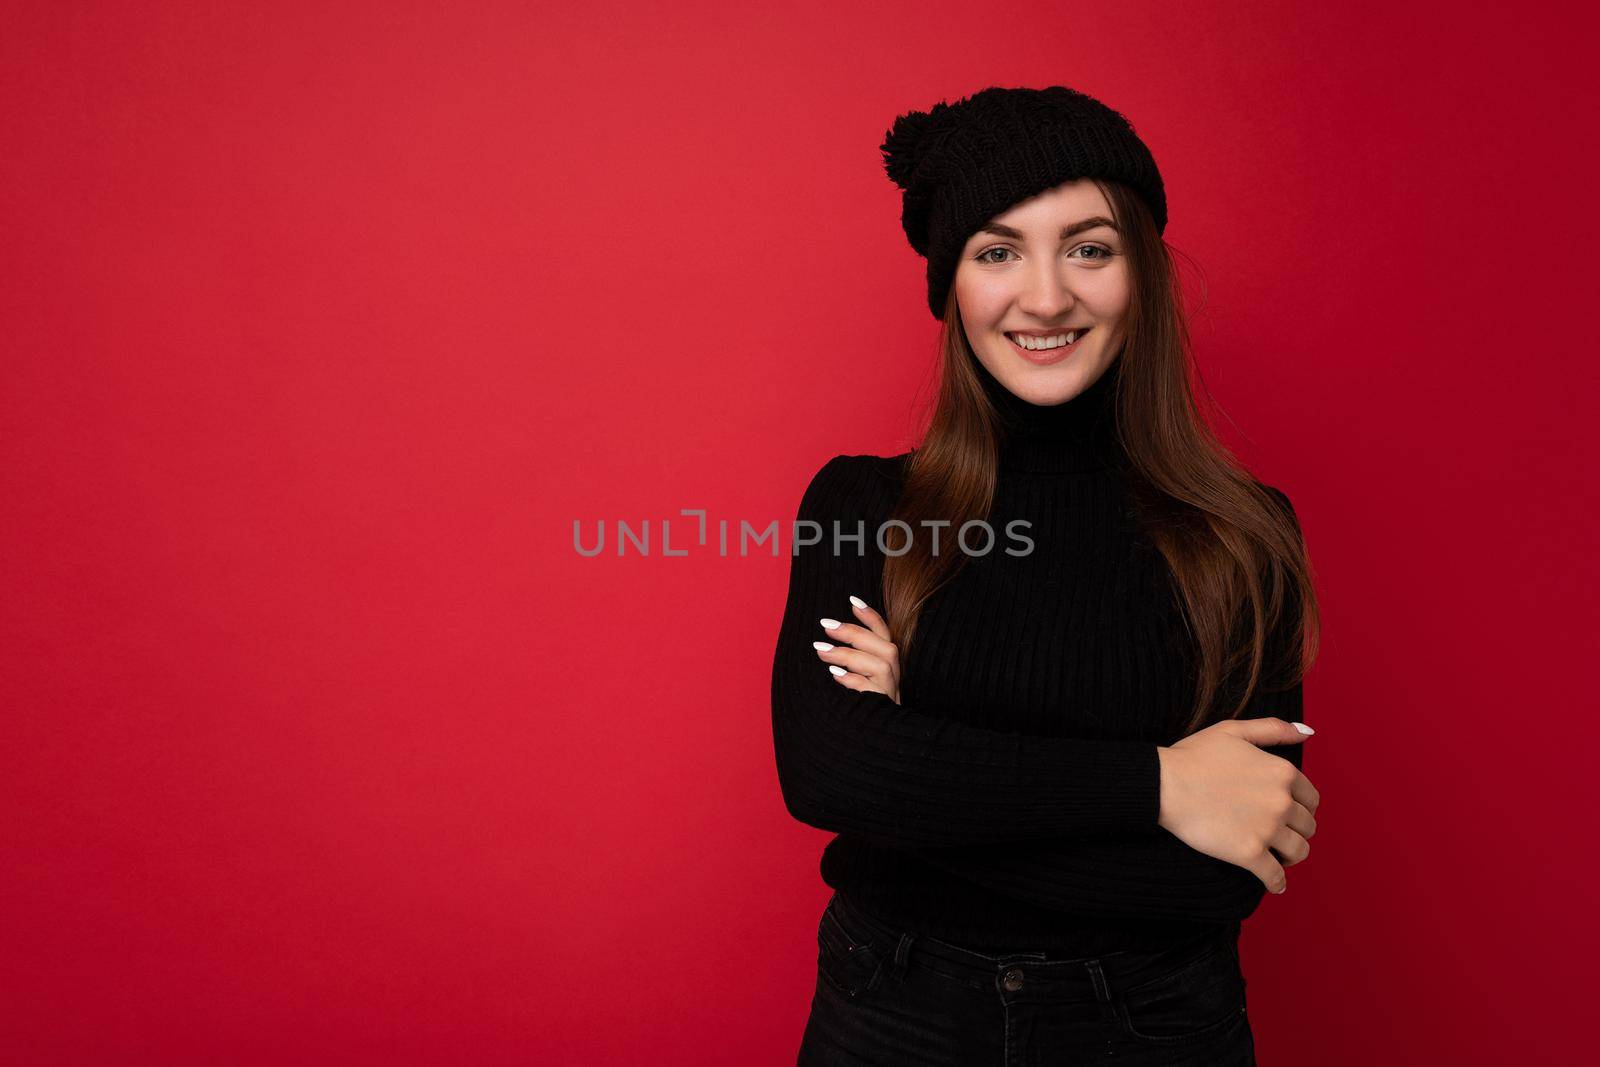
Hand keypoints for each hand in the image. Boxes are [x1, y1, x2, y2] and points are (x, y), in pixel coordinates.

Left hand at [815, 595, 900, 703]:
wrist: (864, 757)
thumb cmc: (852, 710)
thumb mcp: (854, 683)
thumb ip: (848, 663)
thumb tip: (827, 637)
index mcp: (888, 671)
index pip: (886, 638)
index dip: (872, 618)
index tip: (852, 601)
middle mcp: (894, 682)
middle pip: (888, 649)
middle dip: (856, 633)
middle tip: (826, 625)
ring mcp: (890, 697)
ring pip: (881, 667)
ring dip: (849, 654)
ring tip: (821, 650)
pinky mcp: (882, 713)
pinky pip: (872, 691)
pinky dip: (854, 680)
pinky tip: (835, 674)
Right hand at [1156, 719, 1319, 895]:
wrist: (1164, 784)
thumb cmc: (1194, 756)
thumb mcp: (1234, 731)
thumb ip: (1273, 729)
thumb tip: (1307, 732)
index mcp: (1282, 772)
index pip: (1311, 799)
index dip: (1302, 807)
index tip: (1290, 814)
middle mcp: (1281, 801)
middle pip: (1308, 827)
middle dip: (1297, 831)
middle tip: (1280, 835)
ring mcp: (1267, 829)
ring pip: (1298, 852)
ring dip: (1291, 857)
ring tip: (1278, 857)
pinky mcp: (1249, 853)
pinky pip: (1275, 876)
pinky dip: (1277, 883)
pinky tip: (1274, 883)